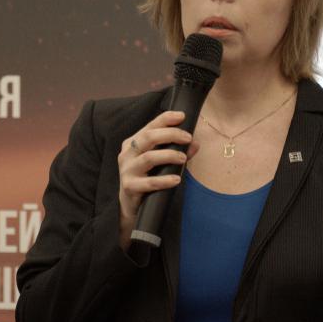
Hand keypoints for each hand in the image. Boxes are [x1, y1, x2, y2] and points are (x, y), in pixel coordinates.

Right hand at [117, 111, 197, 249]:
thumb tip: (195, 144)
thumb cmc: (148, 178)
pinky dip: (164, 180)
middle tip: (188, 138)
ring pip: (149, 158)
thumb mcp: (162, 163)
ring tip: (184, 158)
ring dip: (169, 155)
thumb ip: (178, 152)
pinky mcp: (129, 187)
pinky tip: (176, 179)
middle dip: (170, 134)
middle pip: (148, 137)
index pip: (150, 126)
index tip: (182, 116)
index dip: (166, 119)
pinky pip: (149, 182)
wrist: (131, 205)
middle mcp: (127, 154)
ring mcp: (127, 170)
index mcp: (133, 143)